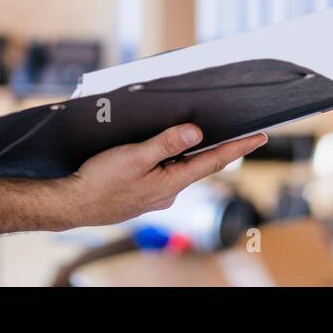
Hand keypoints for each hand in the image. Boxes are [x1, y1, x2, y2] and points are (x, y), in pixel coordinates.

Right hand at [57, 124, 266, 228]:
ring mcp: (155, 194)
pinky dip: (168, 158)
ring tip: (194, 132)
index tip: (260, 136)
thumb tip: (197, 133)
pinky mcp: (142, 192)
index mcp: (172, 182)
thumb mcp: (135, 156)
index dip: (238, 147)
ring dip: (187, 151)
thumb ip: (166, 143)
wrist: (72, 204)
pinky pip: (163, 171)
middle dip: (215, 146)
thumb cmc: (100, 181)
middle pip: (198, 163)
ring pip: (179, 167)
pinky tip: (159, 148)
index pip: (213, 161)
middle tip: (234, 128)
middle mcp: (169, 191)